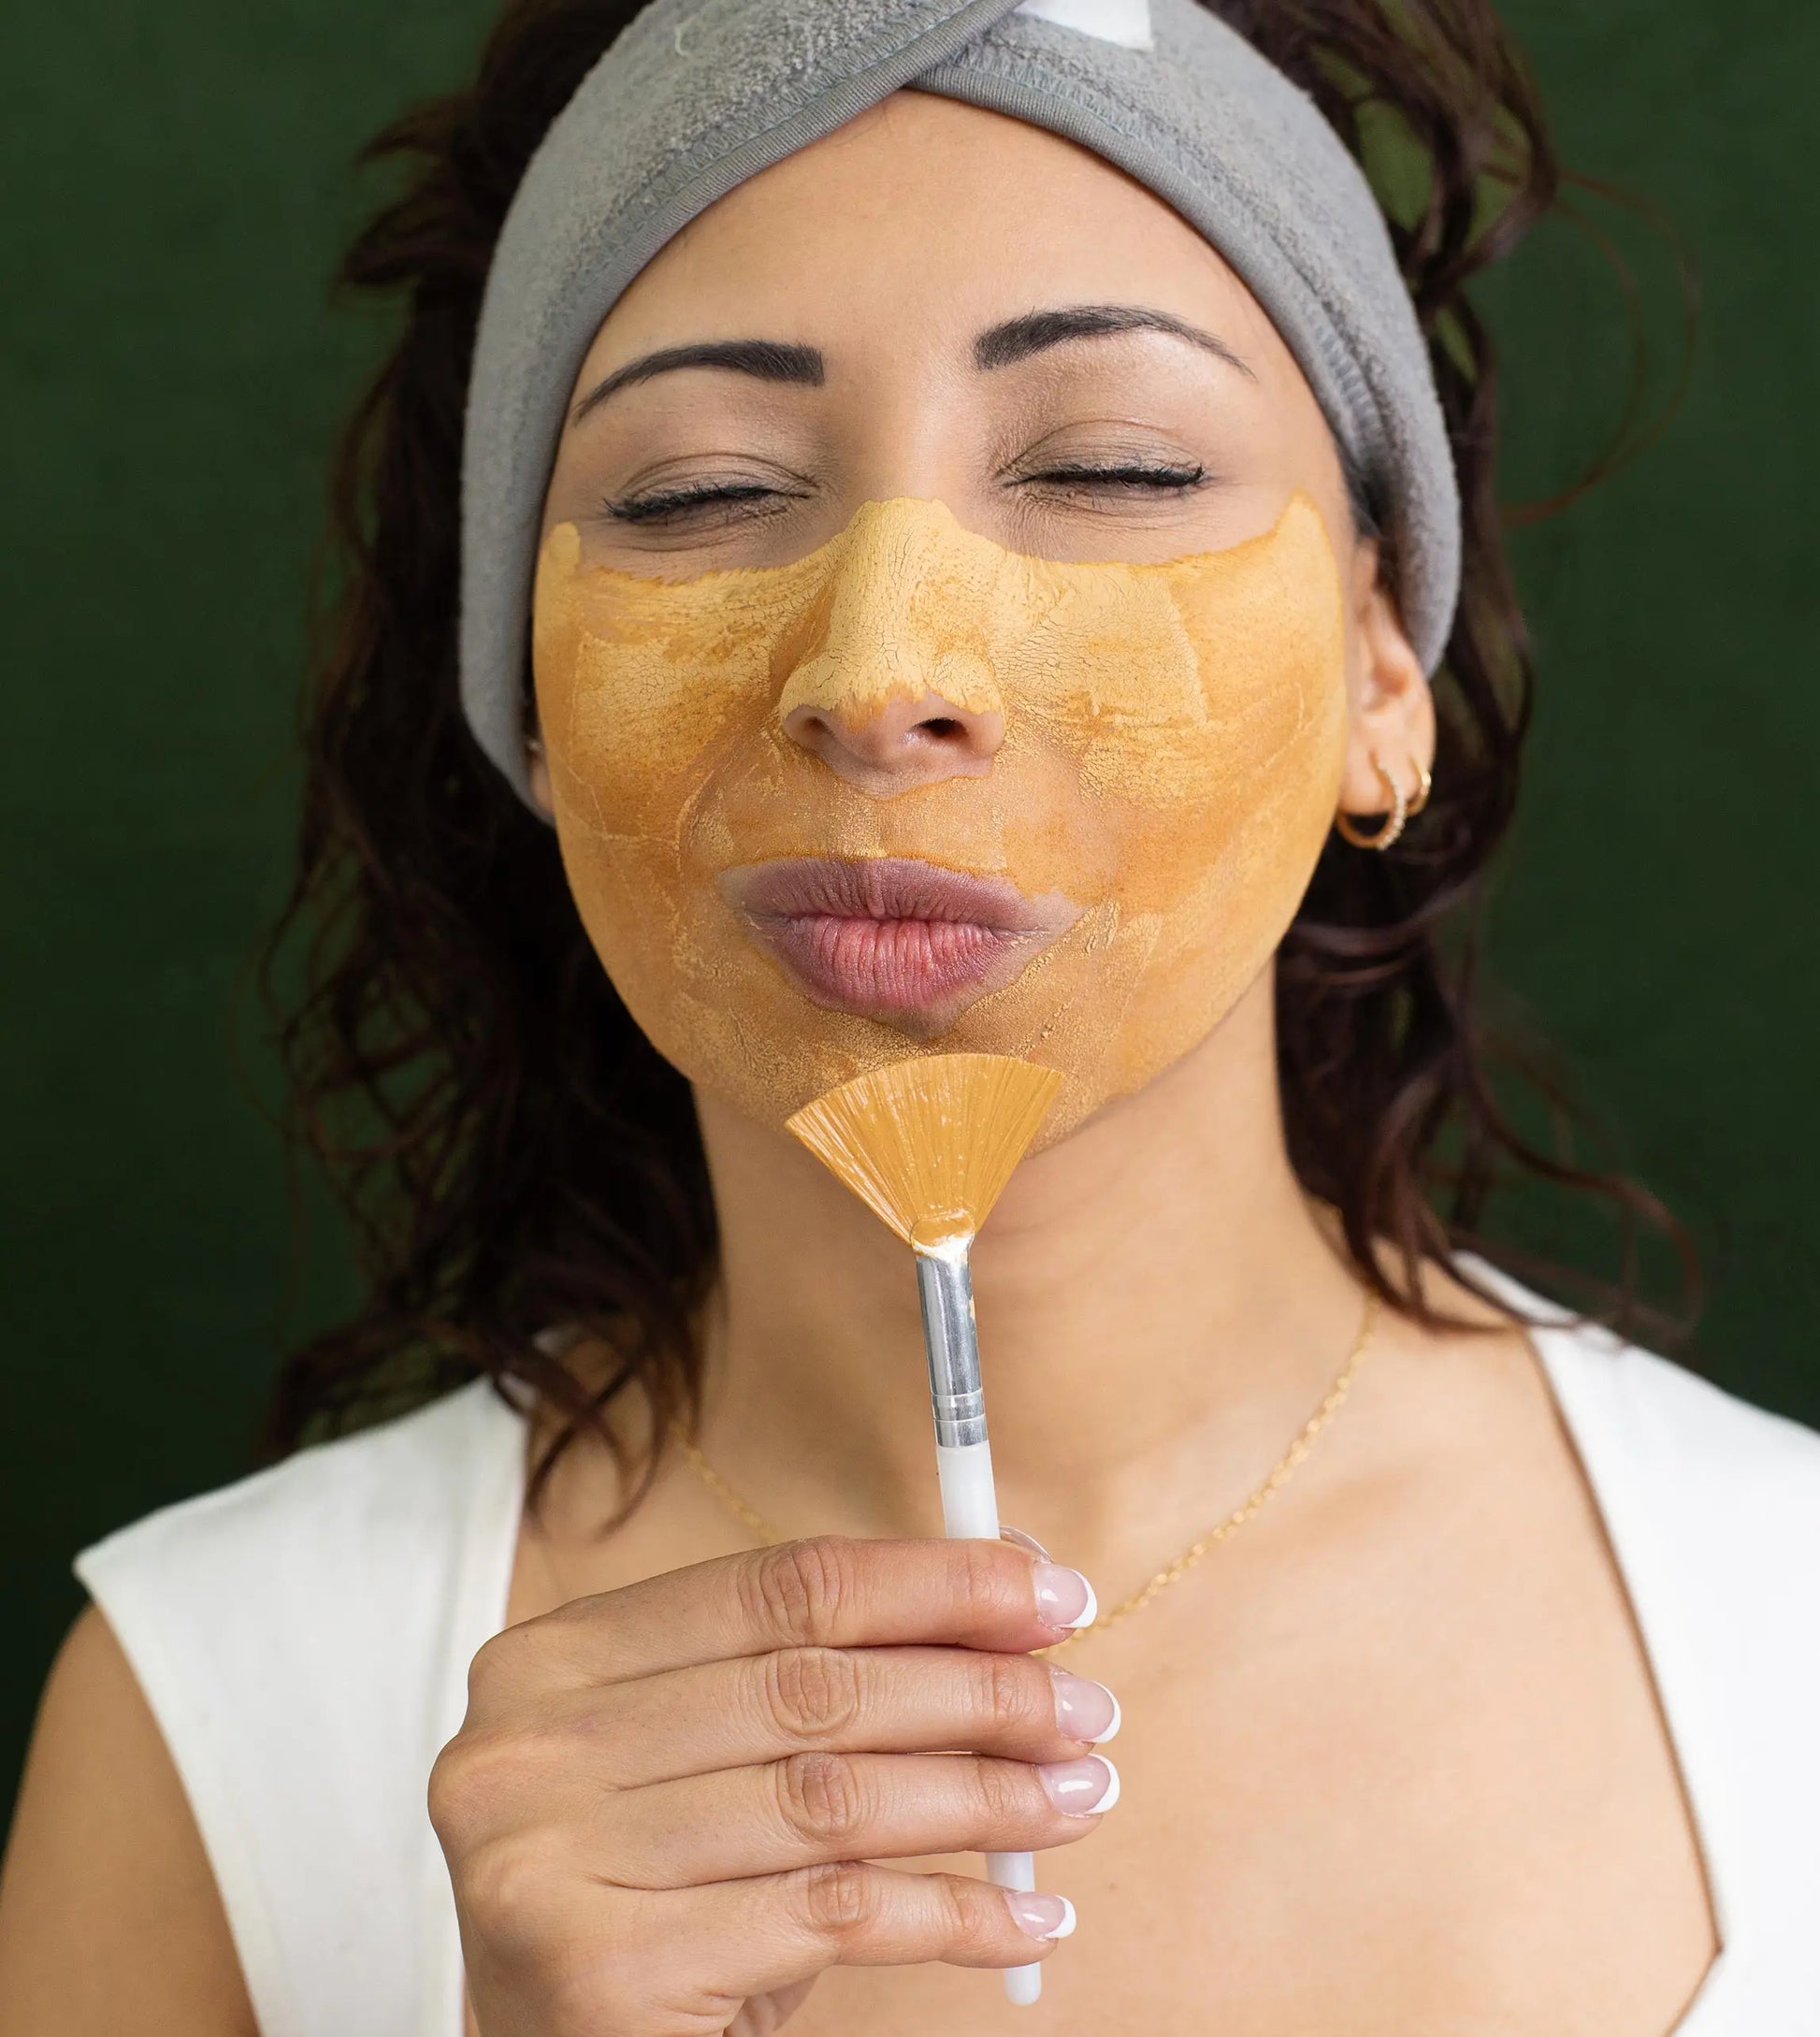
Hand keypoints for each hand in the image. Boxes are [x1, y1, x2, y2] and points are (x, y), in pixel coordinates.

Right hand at [431, 1534, 1118, 2035]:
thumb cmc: (653, 1891)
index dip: (930, 1581)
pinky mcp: (604, 1972)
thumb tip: (1017, 1580)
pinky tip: (1027, 1918)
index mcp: (557, 1656)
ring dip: (984, 1797)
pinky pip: (831, 1916)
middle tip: (1088, 1708)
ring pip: (832, 1799)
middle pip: (813, 1688)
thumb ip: (825, 1670)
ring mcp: (555, 1859)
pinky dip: (952, 1913)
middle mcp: (533, 1745)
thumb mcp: (715, 1759)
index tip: (1051, 1593)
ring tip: (1080, 1797)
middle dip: (976, 1692)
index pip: (780, 1585)